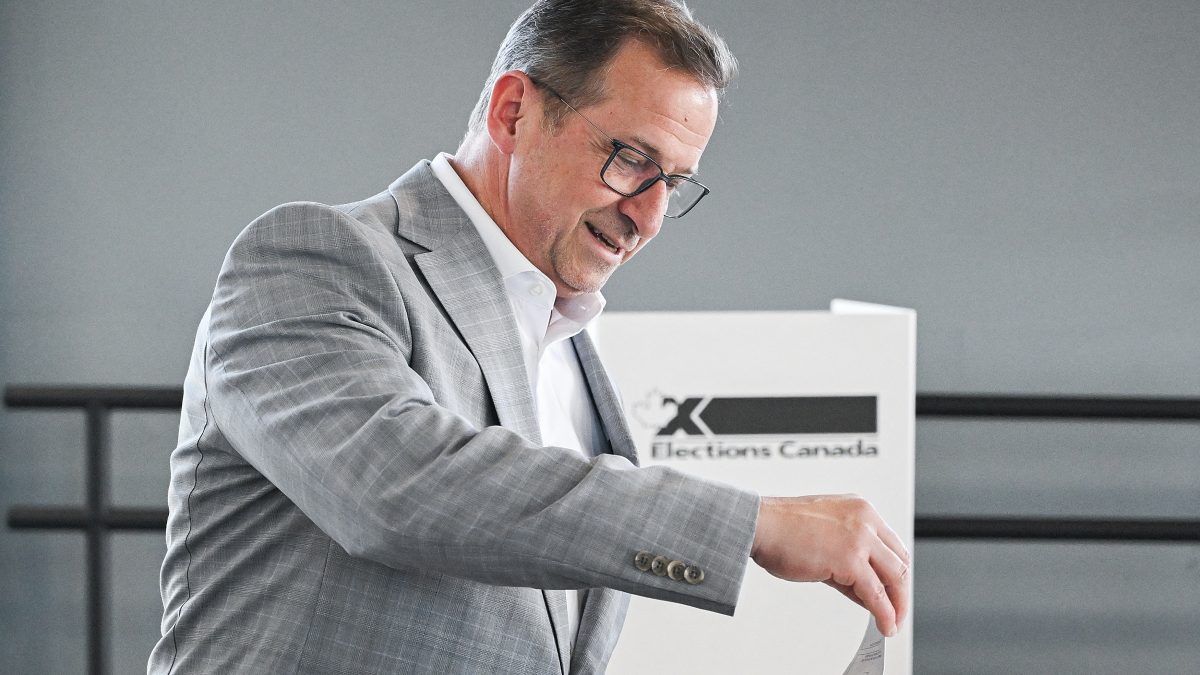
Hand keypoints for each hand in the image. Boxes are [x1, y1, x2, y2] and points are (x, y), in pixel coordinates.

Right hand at [750, 494, 910, 636]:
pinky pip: (876, 593)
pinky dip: (885, 613)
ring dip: (897, 605)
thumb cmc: (781, 528)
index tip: (893, 591)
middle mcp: (865, 520)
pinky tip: (884, 624)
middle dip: (901, 591)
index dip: (896, 573)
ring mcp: (860, 538)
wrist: (760, 525)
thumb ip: (848, 560)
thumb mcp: (825, 536)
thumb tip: (863, 589)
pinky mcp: (850, 559)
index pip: (892, 546)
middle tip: (897, 611)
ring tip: (892, 623)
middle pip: (900, 561)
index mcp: (860, 510)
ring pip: (895, 577)